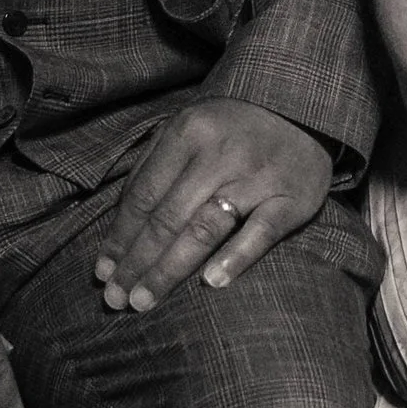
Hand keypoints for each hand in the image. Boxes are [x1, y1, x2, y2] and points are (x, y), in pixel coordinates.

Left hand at [95, 103, 336, 313]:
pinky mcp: (293, 198)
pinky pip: (261, 233)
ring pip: (205, 229)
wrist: (304, 107)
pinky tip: (212, 283)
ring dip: (170, 269)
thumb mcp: (189, 125)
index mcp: (188, 132)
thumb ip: (154, 164)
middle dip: (137, 262)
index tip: (102, 273)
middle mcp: (220, 154)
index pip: (144, 195)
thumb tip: (120, 222)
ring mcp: (258, 177)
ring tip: (144, 300)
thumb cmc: (234, 125)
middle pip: (168, 218)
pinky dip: (236, 257)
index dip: (119, 237)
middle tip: (116, 299)